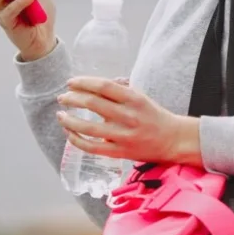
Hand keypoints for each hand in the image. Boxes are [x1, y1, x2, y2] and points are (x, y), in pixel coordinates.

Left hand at [56, 77, 201, 166]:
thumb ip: (117, 92)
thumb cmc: (153, 116)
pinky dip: (76, 140)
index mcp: (133, 98)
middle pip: (91, 103)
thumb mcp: (139, 97)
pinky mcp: (119, 151)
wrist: (173, 139)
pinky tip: (69, 133)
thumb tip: (89, 87)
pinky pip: (92, 147)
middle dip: (71, 98)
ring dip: (69, 120)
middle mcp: (128, 115)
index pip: (102, 86)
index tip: (70, 82)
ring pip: (87, 127)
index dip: (82, 82)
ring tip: (61, 115)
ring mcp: (123, 135)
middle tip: (62, 98)